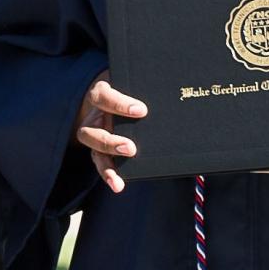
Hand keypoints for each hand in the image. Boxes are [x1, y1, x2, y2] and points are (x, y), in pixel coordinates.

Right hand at [74, 75, 149, 194]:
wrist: (127, 96)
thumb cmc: (135, 89)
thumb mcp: (138, 84)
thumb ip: (148, 88)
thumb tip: (178, 89)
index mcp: (101, 93)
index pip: (102, 97)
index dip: (118, 104)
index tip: (141, 110)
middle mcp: (94, 115)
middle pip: (90, 130)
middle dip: (109, 141)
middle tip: (131, 148)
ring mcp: (95, 134)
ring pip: (92, 150)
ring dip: (107, 163)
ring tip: (119, 176)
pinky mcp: (100, 150)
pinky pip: (101, 164)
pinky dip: (109, 175)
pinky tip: (119, 185)